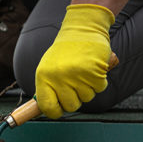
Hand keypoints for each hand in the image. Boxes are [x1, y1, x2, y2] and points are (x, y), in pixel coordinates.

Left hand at [35, 4, 114, 118]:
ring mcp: (76, 75)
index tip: (58, 109)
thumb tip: (45, 110)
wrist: (82, 30)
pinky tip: (92, 69)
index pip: (47, 106)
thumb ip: (47, 88)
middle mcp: (58, 77)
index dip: (54, 111)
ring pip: (86, 98)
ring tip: (82, 72)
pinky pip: (99, 88)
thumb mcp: (48, 68)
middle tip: (74, 84)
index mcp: (43, 76)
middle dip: (74, 99)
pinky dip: (98, 81)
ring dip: (87, 88)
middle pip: (70, 106)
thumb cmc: (65, 52)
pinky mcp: (94, 72)